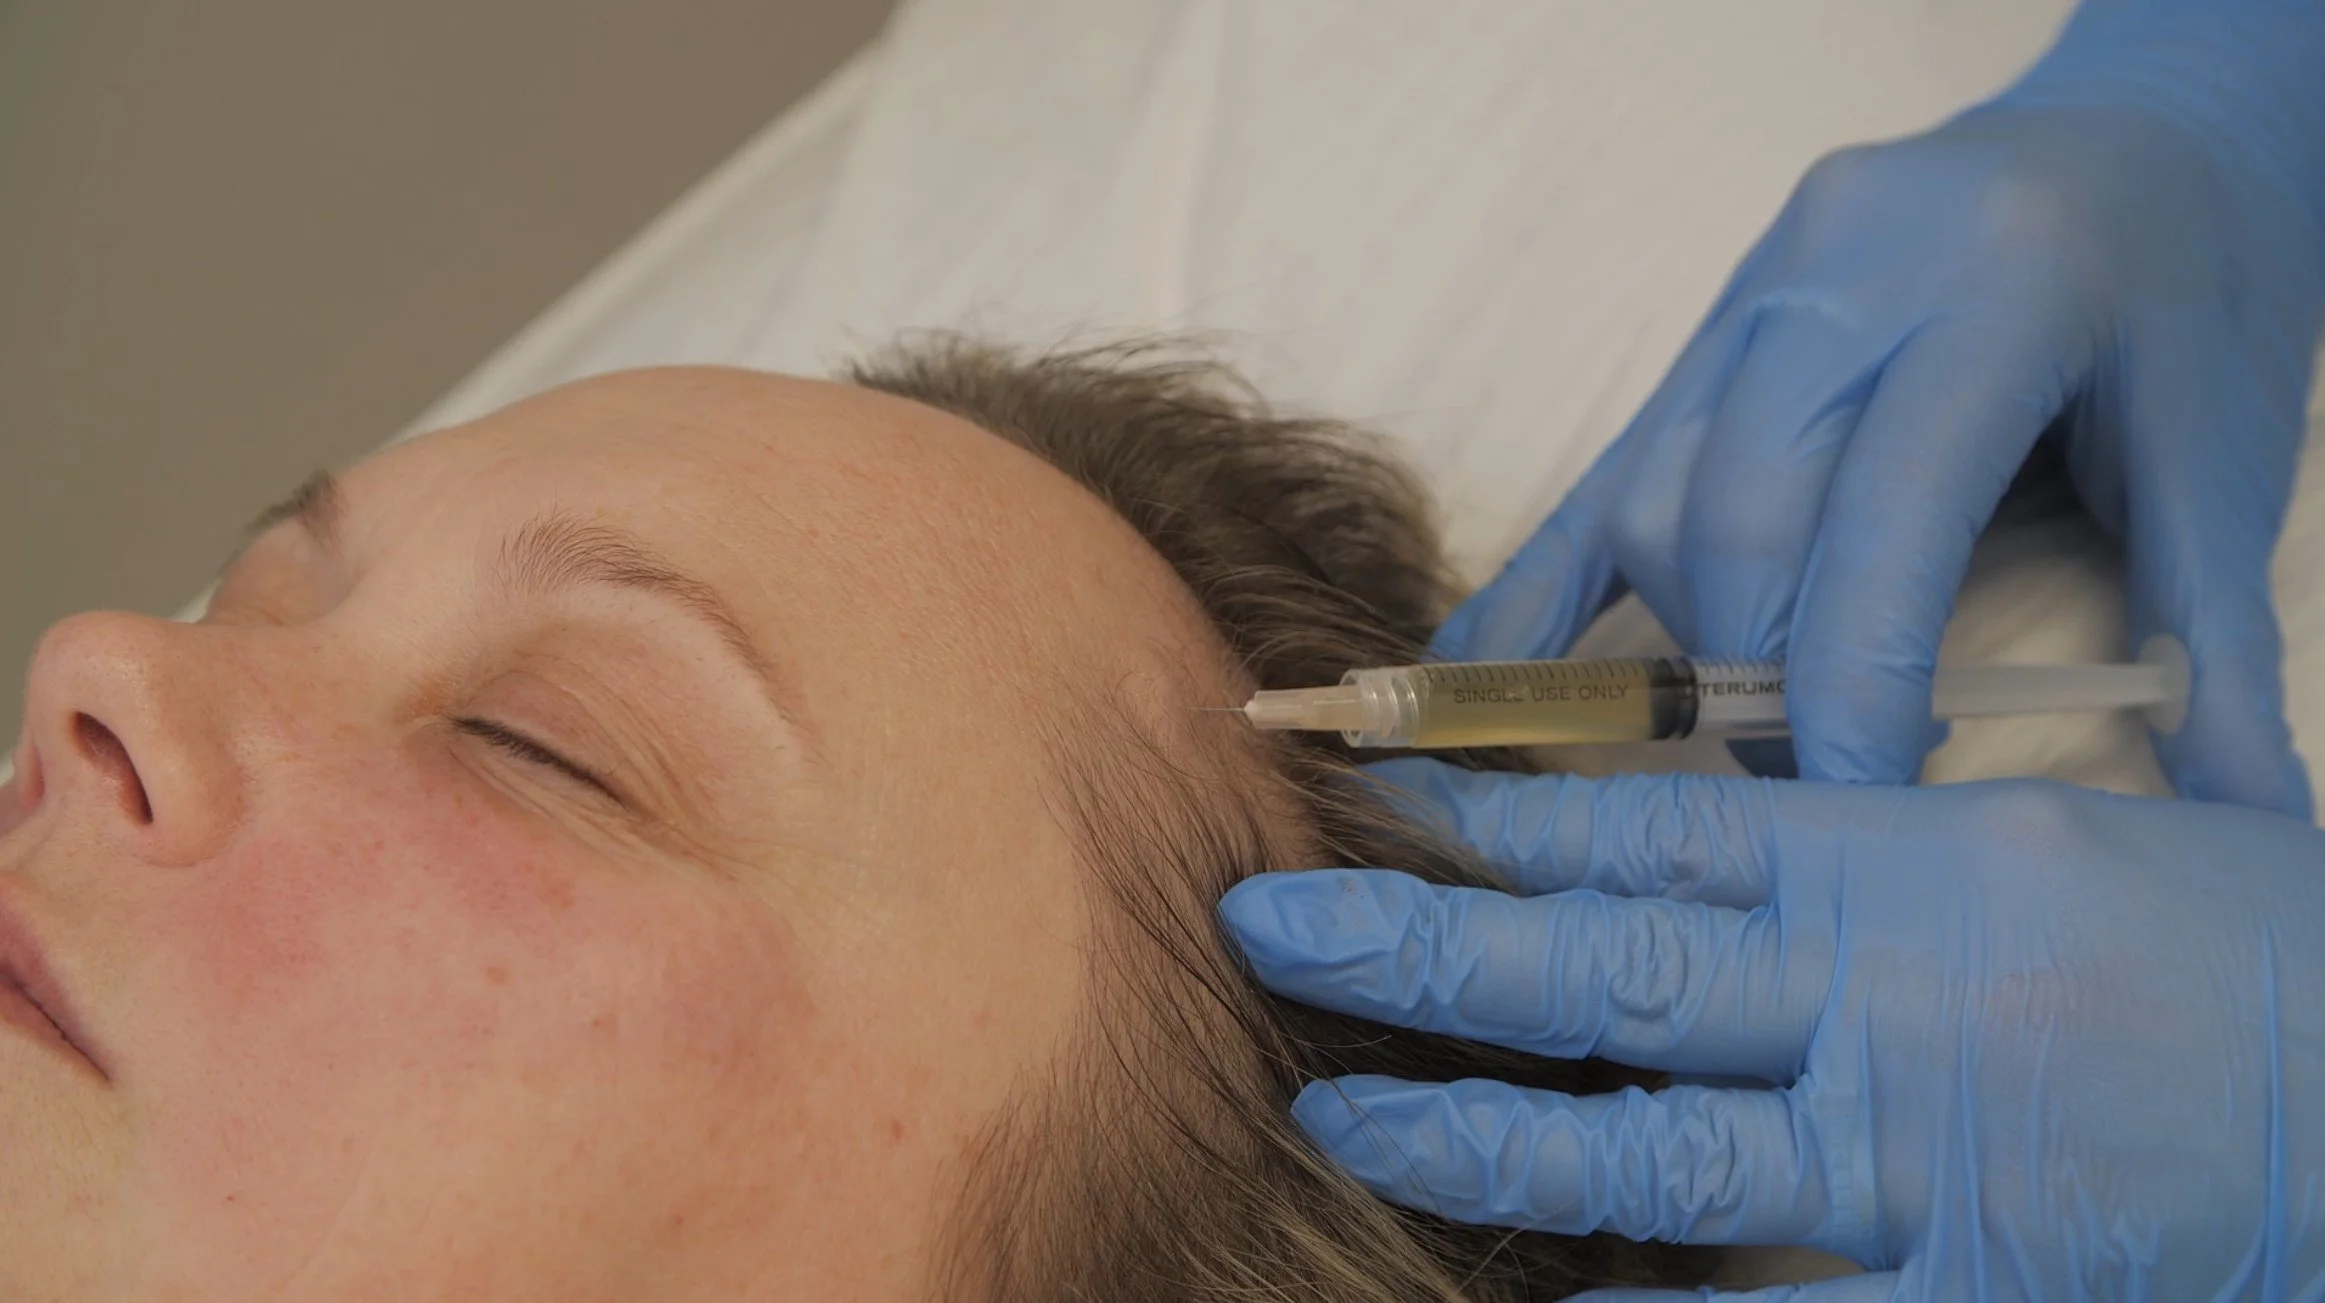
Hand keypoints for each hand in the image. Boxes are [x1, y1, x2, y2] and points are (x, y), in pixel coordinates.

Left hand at [1221, 766, 2324, 1299]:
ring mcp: (1923, 1153)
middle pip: (1611, 963)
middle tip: (1269, 926)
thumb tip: (1685, 836)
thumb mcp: (2053, 838)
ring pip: (1659, 1146)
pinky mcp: (1978, 1288)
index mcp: (1903, 860)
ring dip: (1484, 1132)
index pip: (1648, 819)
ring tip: (1341, 1112)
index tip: (1359, 797)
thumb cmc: (2241, 948)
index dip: (1486, 811)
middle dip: (1425, 949)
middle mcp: (1889, 997)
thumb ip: (1861, 845)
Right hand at [1443, 49, 2324, 814]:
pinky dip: (1544, 591)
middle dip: (1766, 683)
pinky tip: (1478, 681)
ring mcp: (1756, 287)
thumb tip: (2246, 835)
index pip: (1887, 509)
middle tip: (1832, 784)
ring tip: (1772, 723)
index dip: (1856, 681)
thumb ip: (2211, 649)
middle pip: (1744, 515)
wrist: (2138, 135)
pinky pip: (1603, 476)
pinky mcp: (1704, 327)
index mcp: (2002, 276)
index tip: (1867, 802)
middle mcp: (1849, 264)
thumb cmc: (2191, 295)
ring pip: (1663, 501)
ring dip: (1697, 644)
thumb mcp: (2223, 455)